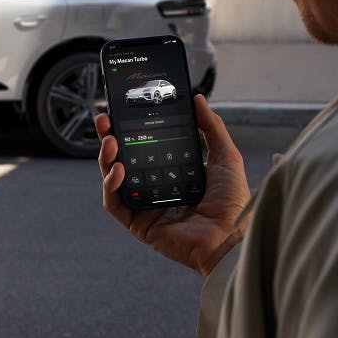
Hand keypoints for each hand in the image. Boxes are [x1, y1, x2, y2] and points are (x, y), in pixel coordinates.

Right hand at [96, 94, 251, 276]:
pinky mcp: (138, 224)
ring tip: (110, 140)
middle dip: (110, 138)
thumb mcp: (225, 156)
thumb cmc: (232, 202)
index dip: (132, 128)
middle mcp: (156, 187)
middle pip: (124, 159)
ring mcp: (145, 205)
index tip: (124, 109)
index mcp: (174, 171)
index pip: (146, 146)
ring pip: (114, 179)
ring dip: (107, 158)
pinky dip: (111, 185)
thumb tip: (198, 99)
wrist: (230, 237)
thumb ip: (211, 127)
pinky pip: (115, 203)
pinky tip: (119, 169)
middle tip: (105, 119)